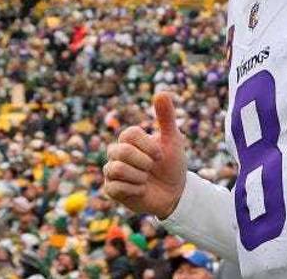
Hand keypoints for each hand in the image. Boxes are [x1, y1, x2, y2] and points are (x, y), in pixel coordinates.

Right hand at [101, 91, 186, 218]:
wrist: (175, 194)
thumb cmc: (173, 164)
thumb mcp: (173, 139)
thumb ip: (166, 117)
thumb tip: (161, 92)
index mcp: (129, 139)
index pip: (129, 134)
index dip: (148, 146)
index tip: (160, 155)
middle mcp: (117, 153)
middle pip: (122, 152)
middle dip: (144, 163)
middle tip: (152, 169)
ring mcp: (112, 172)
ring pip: (116, 169)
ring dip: (139, 177)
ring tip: (146, 180)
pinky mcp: (111, 190)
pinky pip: (115, 187)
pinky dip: (135, 190)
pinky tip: (141, 191)